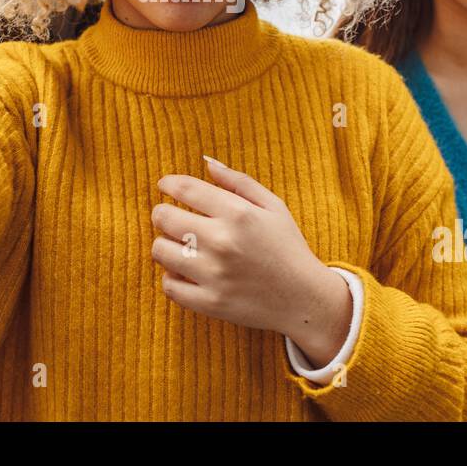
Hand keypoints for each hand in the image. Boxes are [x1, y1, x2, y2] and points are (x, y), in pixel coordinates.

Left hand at [151, 156, 352, 365]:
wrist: (305, 299)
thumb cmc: (288, 248)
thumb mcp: (273, 206)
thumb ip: (239, 182)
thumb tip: (207, 163)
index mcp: (238, 213)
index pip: (185, 189)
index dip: (168, 184)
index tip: (165, 186)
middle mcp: (222, 241)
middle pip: (164, 218)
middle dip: (162, 213)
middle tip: (168, 217)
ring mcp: (214, 274)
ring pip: (160, 251)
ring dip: (164, 245)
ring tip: (178, 246)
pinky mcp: (210, 302)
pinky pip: (169, 286)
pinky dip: (171, 278)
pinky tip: (184, 273)